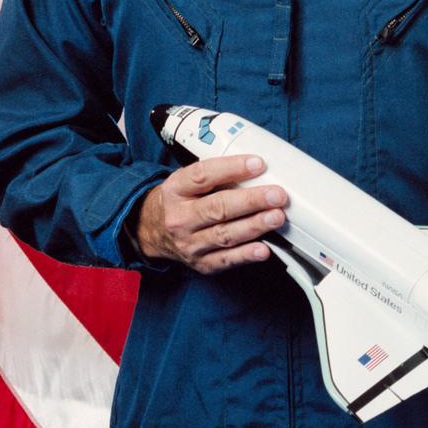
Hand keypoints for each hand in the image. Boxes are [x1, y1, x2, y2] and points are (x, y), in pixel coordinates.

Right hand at [134, 155, 286, 274]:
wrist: (150, 231)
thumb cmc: (179, 200)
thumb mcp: (186, 180)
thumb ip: (215, 175)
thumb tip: (256, 169)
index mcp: (176, 189)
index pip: (203, 176)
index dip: (232, 168)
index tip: (258, 164)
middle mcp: (180, 217)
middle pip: (217, 208)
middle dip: (251, 201)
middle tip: (277, 195)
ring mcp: (189, 243)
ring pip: (224, 235)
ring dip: (254, 226)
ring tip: (277, 217)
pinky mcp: (200, 263)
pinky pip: (225, 260)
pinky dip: (246, 255)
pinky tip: (264, 249)